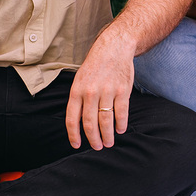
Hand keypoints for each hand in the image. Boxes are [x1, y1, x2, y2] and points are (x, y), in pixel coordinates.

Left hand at [66, 35, 134, 149]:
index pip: (72, 119)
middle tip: (97, 147)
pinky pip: (121, 112)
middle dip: (93, 139)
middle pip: (90, 123)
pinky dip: (121, 124)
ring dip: (108, 135)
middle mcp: (90, 92)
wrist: (113, 48)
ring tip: (109, 143)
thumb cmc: (95, 66)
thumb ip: (78, 99)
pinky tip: (121, 130)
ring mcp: (107, 92)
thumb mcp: (80, 80)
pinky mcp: (123, 91)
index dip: (74, 135)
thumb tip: (78, 122)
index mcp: (77, 91)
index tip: (76, 145)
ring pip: (106, 121)